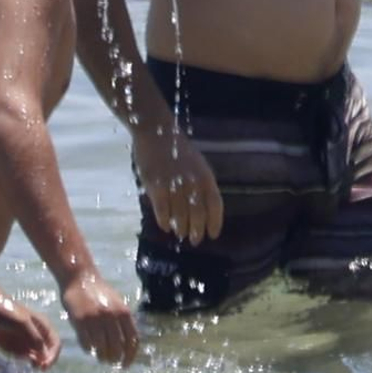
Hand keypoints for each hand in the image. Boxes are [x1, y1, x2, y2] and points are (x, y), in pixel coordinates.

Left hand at [0, 276, 60, 367]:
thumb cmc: (6, 310)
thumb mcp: (22, 322)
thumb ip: (34, 338)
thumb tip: (44, 355)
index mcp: (42, 326)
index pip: (55, 343)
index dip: (53, 355)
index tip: (45, 363)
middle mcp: (36, 335)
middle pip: (48, 353)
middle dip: (47, 362)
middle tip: (40, 368)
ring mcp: (25, 342)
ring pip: (37, 357)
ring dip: (38, 364)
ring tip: (32, 366)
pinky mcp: (13, 347)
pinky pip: (24, 358)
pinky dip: (26, 362)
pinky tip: (22, 360)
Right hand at [60, 267, 139, 366]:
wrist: (79, 277)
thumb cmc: (100, 293)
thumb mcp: (117, 304)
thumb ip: (123, 322)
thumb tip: (129, 347)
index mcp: (123, 312)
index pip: (132, 341)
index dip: (130, 356)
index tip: (125, 365)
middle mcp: (111, 316)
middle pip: (117, 348)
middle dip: (114, 358)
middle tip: (110, 361)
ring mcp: (95, 318)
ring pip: (101, 349)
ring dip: (101, 356)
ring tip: (100, 357)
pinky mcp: (80, 321)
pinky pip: (86, 344)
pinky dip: (88, 349)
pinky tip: (89, 347)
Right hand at [135, 128, 224, 245]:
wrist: (156, 132)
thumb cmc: (177, 149)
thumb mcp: (197, 164)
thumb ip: (201, 185)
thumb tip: (203, 210)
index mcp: (205, 176)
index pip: (215, 205)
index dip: (215, 223)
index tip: (212, 235)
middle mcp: (192, 183)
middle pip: (198, 215)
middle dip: (197, 231)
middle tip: (194, 240)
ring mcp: (174, 185)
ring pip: (180, 216)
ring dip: (181, 228)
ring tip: (180, 234)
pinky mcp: (157, 187)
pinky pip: (162, 211)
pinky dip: (164, 222)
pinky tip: (165, 226)